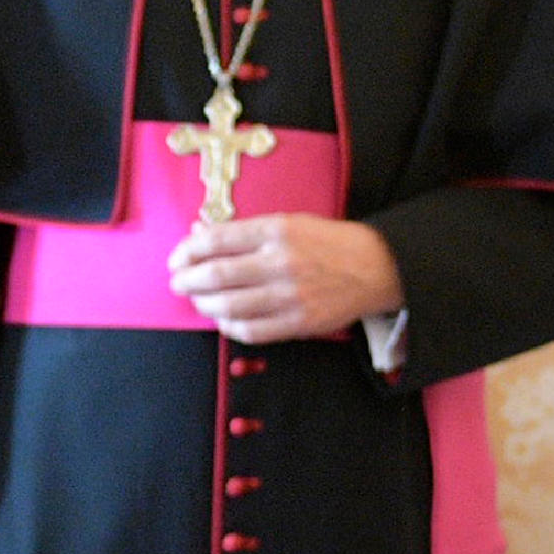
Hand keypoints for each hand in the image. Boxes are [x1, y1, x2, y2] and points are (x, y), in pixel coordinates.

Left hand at [167, 214, 403, 343]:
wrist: (376, 266)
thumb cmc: (328, 242)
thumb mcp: (288, 223)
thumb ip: (245, 231)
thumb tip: (200, 234)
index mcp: (277, 230)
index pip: (217, 240)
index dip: (188, 251)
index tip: (177, 258)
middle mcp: (281, 261)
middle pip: (216, 275)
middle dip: (187, 281)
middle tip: (177, 282)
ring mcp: (290, 295)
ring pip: (228, 306)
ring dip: (203, 305)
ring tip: (197, 301)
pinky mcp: (299, 322)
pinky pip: (251, 330)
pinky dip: (229, 326)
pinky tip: (224, 319)